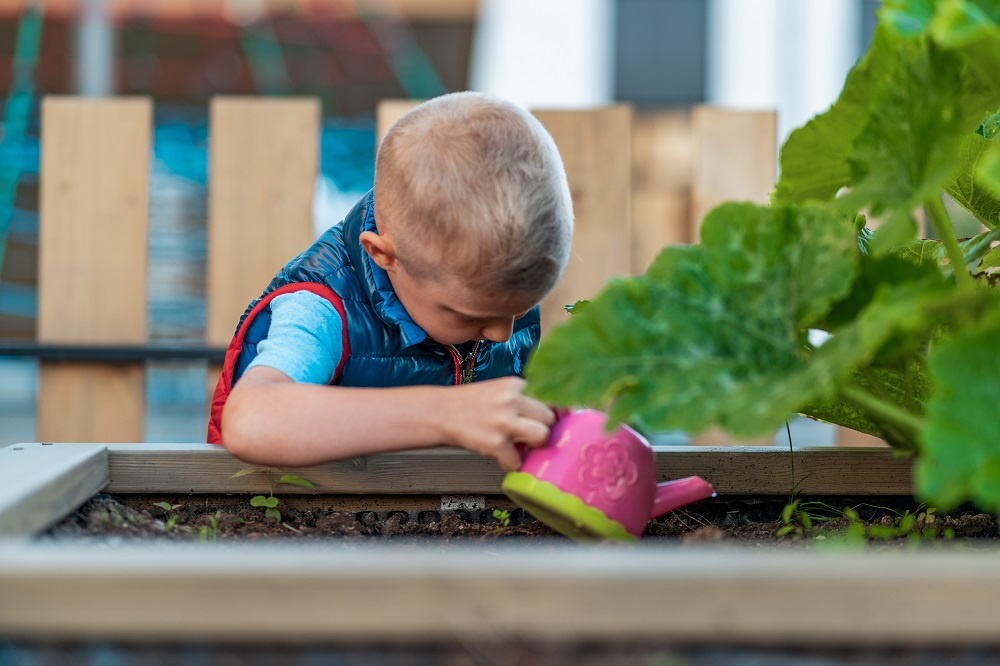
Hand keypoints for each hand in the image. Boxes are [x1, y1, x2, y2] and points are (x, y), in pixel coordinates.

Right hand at [439, 377, 555, 470]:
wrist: (440, 412)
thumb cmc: (470, 404)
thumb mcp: (499, 392)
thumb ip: (521, 401)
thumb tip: (551, 416)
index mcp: (514, 385)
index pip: (549, 399)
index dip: (550, 414)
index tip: (552, 422)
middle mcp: (511, 400)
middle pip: (549, 418)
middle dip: (542, 430)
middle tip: (531, 436)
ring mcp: (504, 421)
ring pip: (541, 437)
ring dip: (533, 446)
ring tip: (520, 446)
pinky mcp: (495, 442)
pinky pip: (517, 460)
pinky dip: (510, 462)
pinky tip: (501, 455)